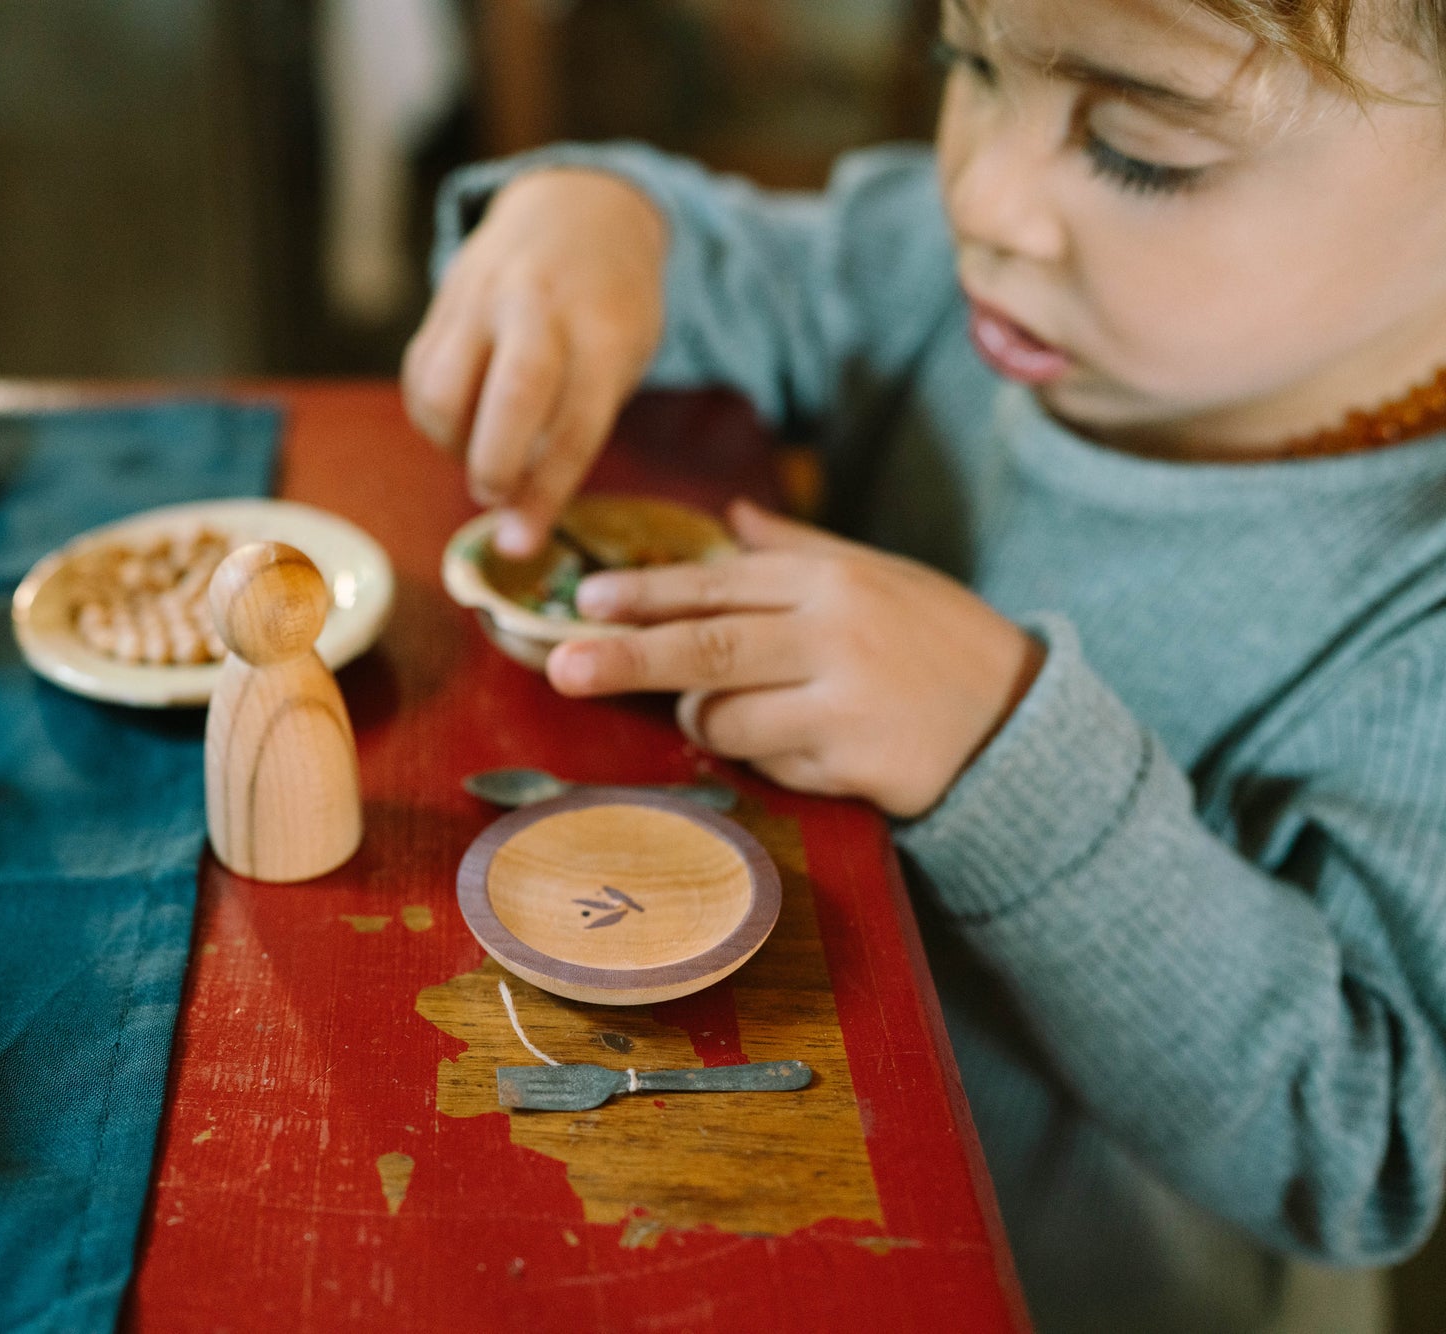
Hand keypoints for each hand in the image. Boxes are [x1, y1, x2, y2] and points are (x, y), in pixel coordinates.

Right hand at [402, 168, 667, 557]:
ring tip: (478, 450)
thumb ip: (580, 420)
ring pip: (442, 388)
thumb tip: (523, 507)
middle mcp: (541, 307)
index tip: (520, 545)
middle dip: (494, 465)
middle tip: (494, 494)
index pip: (576, 424)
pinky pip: (418, 374)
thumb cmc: (609, 306)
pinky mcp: (443, 299)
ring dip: (452, 442)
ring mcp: (485, 296)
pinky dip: (431, 416)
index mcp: (604, 329)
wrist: (578, 207)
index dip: (545, 493)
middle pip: (511, 395)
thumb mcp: (625, 355)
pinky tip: (461, 420)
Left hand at [544, 501, 1044, 817]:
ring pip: (725, 718)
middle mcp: (834, 633)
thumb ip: (798, 551)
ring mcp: (843, 700)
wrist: (1023, 722)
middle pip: (706, 647)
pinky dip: (768, 761)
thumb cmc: (938, 643)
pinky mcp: (853, 762)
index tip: (586, 601)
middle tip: (561, 668)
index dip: (646, 594)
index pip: (718, 582)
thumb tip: (732, 514)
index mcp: (830, 580)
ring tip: (752, 713)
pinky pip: (768, 766)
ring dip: (711, 723)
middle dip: (626, 658)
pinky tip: (813, 748)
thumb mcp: (880, 576)